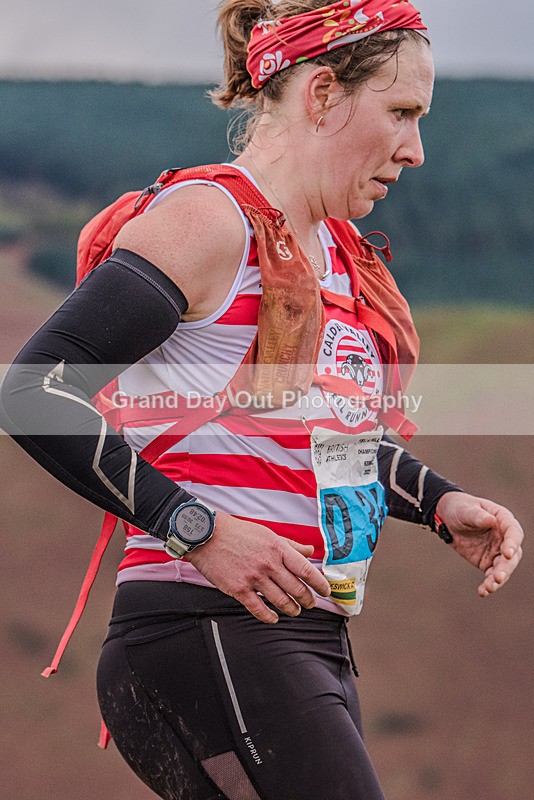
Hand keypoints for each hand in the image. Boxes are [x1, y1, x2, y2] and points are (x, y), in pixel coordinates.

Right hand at [187, 512, 330, 622]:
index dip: (319, 583)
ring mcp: (254, 578)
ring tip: (295, 611)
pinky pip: (258, 609)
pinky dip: (269, 616)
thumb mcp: (267, 533)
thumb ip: (290, 544)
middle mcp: (269, 564)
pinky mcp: (239, 589)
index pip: (306, 569)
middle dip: (307, 600)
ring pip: (281, 601)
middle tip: (311, 604)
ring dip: (291, 609)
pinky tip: (274, 618)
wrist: (207, 535)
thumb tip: (309, 550)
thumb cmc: (237, 532)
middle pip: (297, 588)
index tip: (325, 590)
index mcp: (278, 548)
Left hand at [435, 492, 523, 596]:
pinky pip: (491, 575)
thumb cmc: (460, 507)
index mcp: (503, 520)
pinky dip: (488, 584)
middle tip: (498, 576)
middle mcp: (504, 538)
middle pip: (513, 555)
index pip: (514, 532)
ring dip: (498, 579)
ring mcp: (496, 551)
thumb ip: (478, 516)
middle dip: (506, 567)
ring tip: (489, 587)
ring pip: (503, 568)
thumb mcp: (466, 509)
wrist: (447, 516)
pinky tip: (483, 591)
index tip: (508, 553)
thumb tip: (491, 520)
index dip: (513, 542)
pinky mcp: (487, 562)